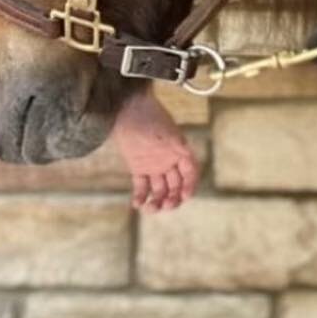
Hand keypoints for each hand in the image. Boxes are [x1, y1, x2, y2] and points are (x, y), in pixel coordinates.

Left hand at [111, 92, 199, 212]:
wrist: (126, 108)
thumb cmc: (148, 117)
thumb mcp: (163, 130)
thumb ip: (175, 142)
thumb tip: (186, 150)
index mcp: (180, 153)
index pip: (190, 175)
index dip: (190, 187)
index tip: (184, 196)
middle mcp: (170, 162)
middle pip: (176, 187)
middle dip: (173, 199)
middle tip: (165, 205)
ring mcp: (154, 166)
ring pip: (160, 191)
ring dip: (157, 201)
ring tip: (149, 208)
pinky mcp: (139, 168)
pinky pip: (142, 187)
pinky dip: (141, 197)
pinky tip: (137, 204)